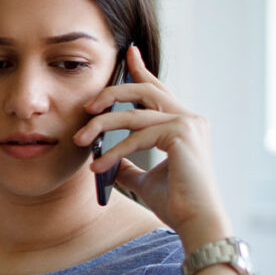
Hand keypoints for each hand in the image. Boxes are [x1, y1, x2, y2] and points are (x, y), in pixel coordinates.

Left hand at [74, 44, 232, 248]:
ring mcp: (188, 124)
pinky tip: (98, 167)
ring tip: (80, 140)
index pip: (158, 90)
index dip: (141, 69)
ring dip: (101, 125)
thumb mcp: (144, 180)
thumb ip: (129, 167)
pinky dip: (115, 151)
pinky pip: (138, 136)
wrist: (195, 220)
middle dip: (111, 94)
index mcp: (183, 123)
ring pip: (134, 113)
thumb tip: (109, 163)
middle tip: (87, 107)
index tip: (128, 53)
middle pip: (144, 91)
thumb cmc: (176, 202)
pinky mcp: (182, 135)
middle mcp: (189, 118)